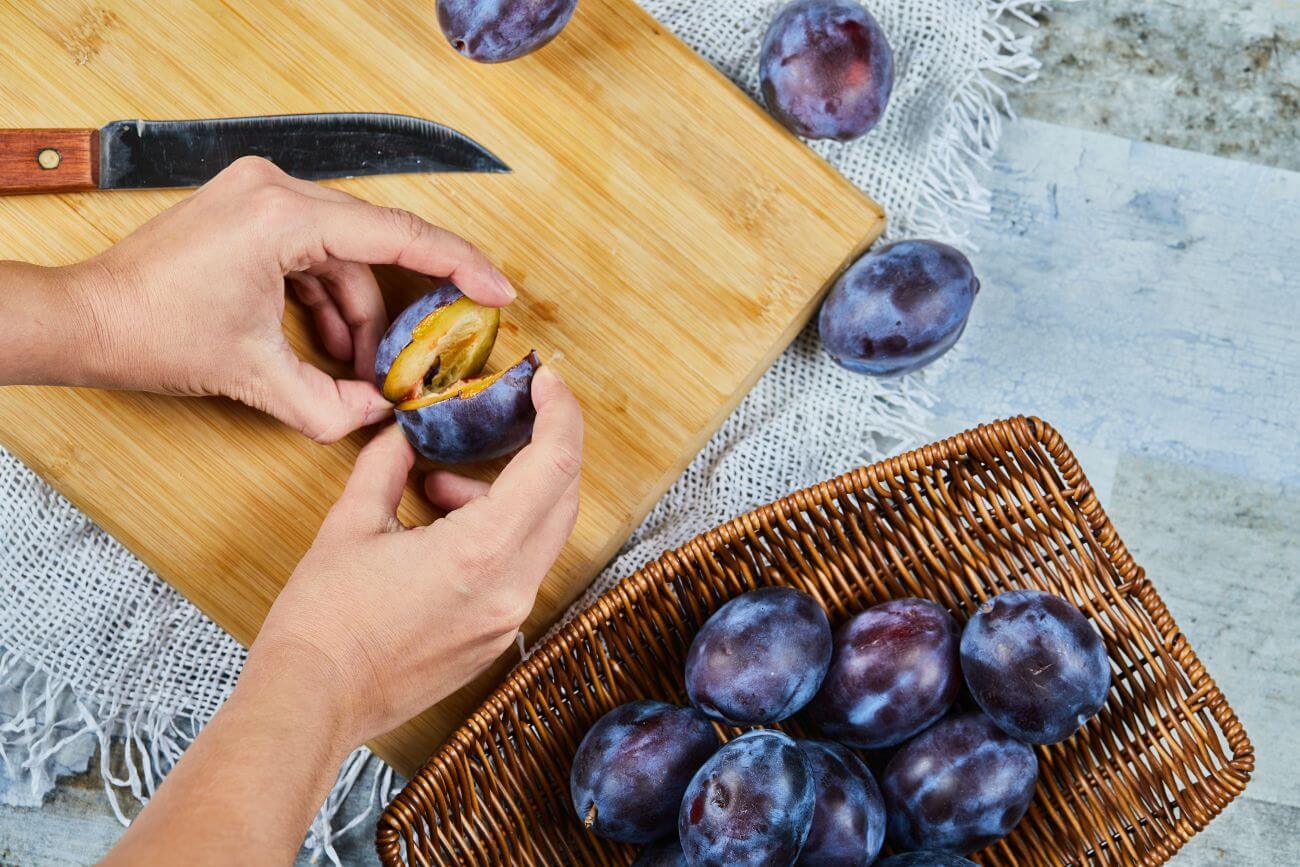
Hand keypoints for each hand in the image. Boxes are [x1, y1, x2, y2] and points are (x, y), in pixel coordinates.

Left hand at [64, 156, 514, 441]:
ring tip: (357, 371)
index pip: (398, 235)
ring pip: (346, 256)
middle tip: (428, 354)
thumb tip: (383, 415)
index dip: (459, 265)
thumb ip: (330, 405)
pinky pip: (316, 254)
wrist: (87, 320)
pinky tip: (327, 346)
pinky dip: (328, 300)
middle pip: (375, 248)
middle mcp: (276, 189)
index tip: (500, 291)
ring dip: (357, 315)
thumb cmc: (153, 334)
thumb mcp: (255, 377)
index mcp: (284, 216)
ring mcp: (263, 194)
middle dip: (396, 311)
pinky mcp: (254, 211)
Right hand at [244, 364, 582, 746]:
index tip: (546, 379)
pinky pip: (520, 568)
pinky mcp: (497, 638)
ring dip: (510, 494)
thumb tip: (403, 433)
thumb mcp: (350, 524)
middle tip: (513, 412)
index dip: (559, 412)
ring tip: (441, 488)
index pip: (555, 464)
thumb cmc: (324, 620)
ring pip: (542, 533)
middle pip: (563, 496)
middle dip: (544, 446)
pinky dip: (499, 534)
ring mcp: (509, 618)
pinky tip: (445, 529)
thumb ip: (387, 467)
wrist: (314, 703)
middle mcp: (511, 587)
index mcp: (482, 551)